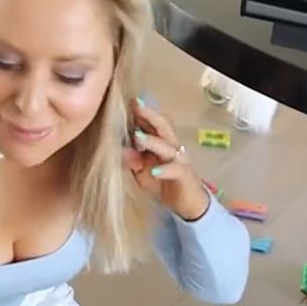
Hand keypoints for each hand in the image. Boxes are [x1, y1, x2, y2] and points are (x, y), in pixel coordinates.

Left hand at [123, 98, 209, 220]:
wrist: (187, 204)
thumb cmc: (163, 183)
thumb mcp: (142, 173)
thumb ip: (132, 161)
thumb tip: (119, 150)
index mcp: (161, 142)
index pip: (151, 123)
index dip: (141, 113)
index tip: (127, 101)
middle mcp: (172, 146)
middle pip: (163, 126)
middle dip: (149, 116)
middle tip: (136, 106)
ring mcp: (180, 159)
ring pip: (167, 146)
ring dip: (152, 141)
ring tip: (137, 137)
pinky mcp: (185, 175)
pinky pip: (175, 169)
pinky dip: (164, 170)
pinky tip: (154, 171)